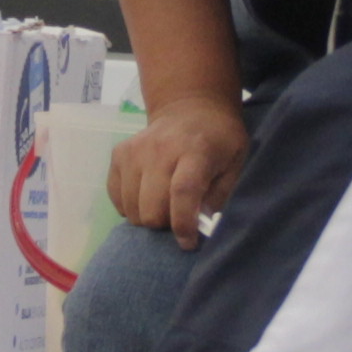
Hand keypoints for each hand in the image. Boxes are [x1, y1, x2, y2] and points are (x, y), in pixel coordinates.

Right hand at [107, 97, 250, 240]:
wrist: (190, 107)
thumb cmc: (219, 140)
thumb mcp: (235, 164)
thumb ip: (220, 195)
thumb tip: (201, 226)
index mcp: (195, 151)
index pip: (182, 192)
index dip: (183, 224)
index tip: (187, 243)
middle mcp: (160, 149)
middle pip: (152, 207)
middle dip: (165, 225)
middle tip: (178, 219)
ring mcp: (135, 150)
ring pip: (132, 208)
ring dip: (148, 217)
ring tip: (163, 207)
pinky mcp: (119, 154)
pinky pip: (116, 197)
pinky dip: (130, 206)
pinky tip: (146, 198)